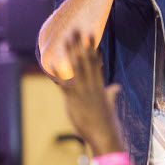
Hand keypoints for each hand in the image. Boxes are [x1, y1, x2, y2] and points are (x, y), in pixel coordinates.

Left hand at [59, 31, 122, 153]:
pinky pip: (62, 83)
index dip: (93, 48)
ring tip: (66, 38)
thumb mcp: (109, 105)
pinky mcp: (73, 98)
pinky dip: (55, 73)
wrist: (105, 135)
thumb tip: (116, 87)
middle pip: (86, 60)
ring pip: (76, 66)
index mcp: (100, 85)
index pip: (96, 63)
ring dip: (71, 51)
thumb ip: (111, 94)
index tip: (90, 36)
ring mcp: (83, 90)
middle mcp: (92, 84)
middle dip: (81, 44)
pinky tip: (49, 64)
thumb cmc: (108, 122)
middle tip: (77, 29)